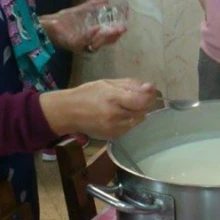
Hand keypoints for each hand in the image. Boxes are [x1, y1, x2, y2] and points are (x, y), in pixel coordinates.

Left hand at [41, 0, 127, 52]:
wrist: (46, 24)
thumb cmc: (63, 20)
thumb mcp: (80, 11)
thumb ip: (93, 6)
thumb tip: (107, 0)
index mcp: (91, 37)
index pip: (109, 36)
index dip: (118, 30)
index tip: (125, 21)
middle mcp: (88, 43)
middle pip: (106, 42)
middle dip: (115, 35)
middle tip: (123, 27)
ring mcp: (80, 45)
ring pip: (97, 44)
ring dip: (106, 36)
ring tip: (115, 29)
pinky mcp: (71, 44)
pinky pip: (83, 41)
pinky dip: (90, 35)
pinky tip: (97, 28)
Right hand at [41, 79, 156, 138]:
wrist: (69, 112)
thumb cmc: (88, 93)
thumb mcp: (108, 83)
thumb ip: (130, 85)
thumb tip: (150, 87)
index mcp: (113, 98)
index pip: (140, 100)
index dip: (149, 95)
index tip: (150, 89)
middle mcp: (114, 115)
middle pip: (142, 110)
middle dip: (145, 102)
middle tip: (138, 96)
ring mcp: (114, 128)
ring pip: (138, 120)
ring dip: (138, 112)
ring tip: (126, 105)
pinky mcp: (113, 136)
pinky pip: (130, 127)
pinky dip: (130, 120)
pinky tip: (120, 114)